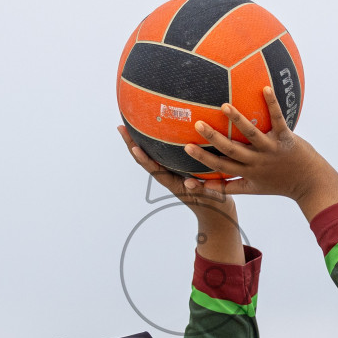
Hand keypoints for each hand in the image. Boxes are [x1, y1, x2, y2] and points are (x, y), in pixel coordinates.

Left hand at [122, 127, 244, 264]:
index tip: (133, 148)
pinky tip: (154, 128)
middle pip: (146, 159)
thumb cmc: (213, 205)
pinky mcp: (178, 168)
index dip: (143, 159)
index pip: (154, 169)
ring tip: (129, 124)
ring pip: (152, 155)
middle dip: (132, 144)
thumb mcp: (209, 197)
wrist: (216, 213)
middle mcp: (168, 175)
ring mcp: (172, 172)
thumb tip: (189, 183)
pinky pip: (163, 153)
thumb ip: (199, 190)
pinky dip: (154, 141)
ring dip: (139, 141)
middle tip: (121, 127)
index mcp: (173, 183)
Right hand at [183, 87, 337, 221]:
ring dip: (238, 120)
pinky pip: (278, 119)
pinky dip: (272, 104)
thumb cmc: (279, 183)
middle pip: (232, 150)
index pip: (221, 167)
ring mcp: (271, 149)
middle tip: (197, 124)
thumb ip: (228, 186)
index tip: (186, 148)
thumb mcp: (252, 188)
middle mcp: (257, 162)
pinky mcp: (287, 138)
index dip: (203, 159)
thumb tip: (202, 184)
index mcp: (247, 173)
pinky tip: (265, 88)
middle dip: (213, 138)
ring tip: (224, 106)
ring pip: (252, 134)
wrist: (310, 183)